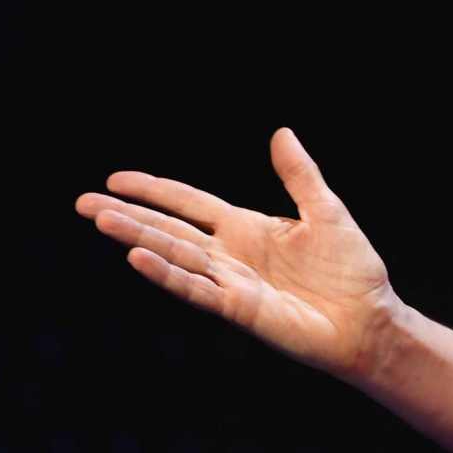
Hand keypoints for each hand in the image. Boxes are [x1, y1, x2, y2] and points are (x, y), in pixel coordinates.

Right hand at [75, 128, 397, 381]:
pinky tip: (137, 258)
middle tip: (82, 202)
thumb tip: (281, 132)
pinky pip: (196, 288)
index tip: (116, 179)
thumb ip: (299, 176)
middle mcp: (230, 254)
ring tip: (101, 220)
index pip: (189, 203)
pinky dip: (166, 274)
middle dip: (127, 214)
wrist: (370, 320)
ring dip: (138, 237)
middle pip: (169, 228)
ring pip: (174, 255)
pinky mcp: (239, 308)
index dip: (155, 190)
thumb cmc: (352, 270)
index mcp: (247, 228)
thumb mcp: (327, 212)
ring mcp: (230, 281)